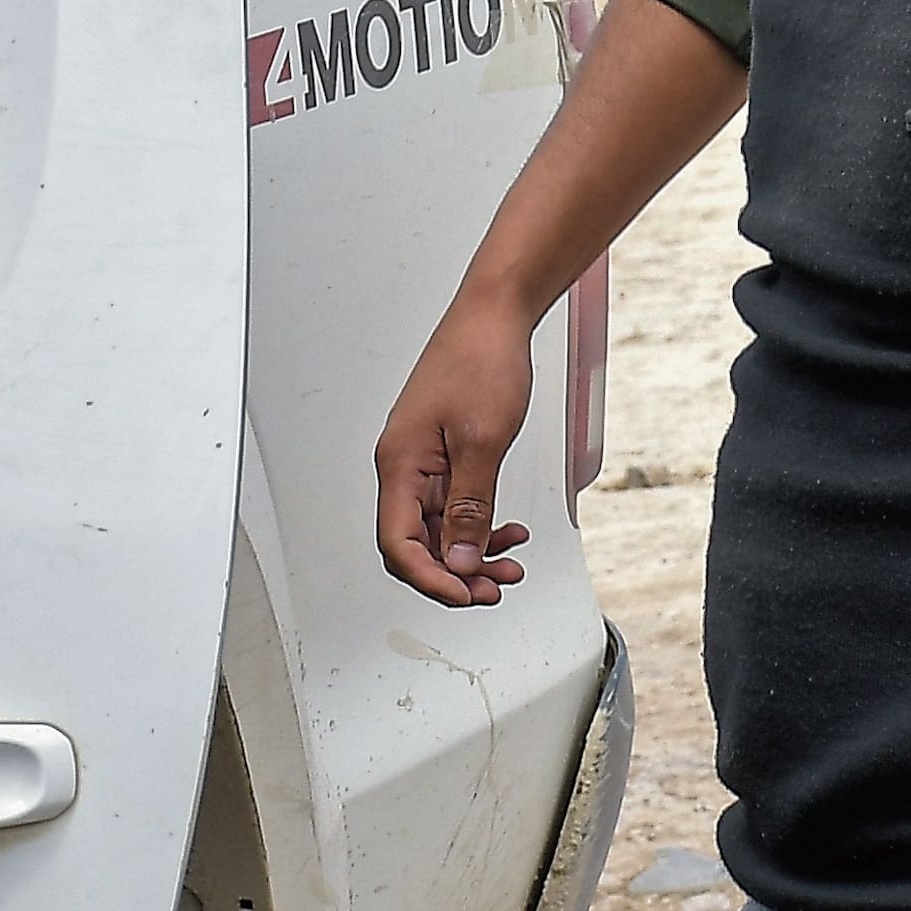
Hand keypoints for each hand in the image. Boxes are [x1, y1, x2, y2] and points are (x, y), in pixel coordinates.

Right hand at [373, 286, 538, 605]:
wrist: (495, 316)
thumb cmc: (481, 361)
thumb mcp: (484, 442)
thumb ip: (472, 506)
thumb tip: (460, 560)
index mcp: (399, 464)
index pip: (398, 544)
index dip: (430, 578)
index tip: (467, 594)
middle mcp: (404, 467)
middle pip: (417, 543)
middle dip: (457, 572)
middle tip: (498, 587)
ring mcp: (423, 462)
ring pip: (440, 529)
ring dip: (474, 553)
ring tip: (511, 564)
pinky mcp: (445, 455)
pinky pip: (455, 506)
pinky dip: (481, 524)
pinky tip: (509, 531)